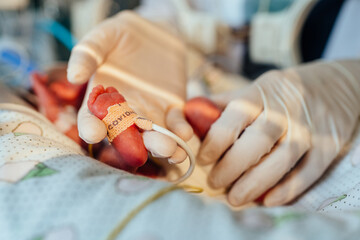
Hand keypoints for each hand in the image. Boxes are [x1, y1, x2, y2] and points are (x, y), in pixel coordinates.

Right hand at [67, 11, 192, 161]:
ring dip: (161, 146)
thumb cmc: (123, 34)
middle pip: (126, 134)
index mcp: (101, 100)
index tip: (94, 133)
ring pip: (153, 135)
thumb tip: (74, 75)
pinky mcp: (171, 109)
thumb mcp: (103, 37)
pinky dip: (180, 130)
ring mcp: (149, 113)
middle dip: (133, 145)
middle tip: (139, 155)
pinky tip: (184, 135)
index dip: (91, 127)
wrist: (156, 33)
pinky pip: (175, 123)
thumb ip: (88, 54)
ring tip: (170, 151)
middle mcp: (124, 112)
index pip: (92, 118)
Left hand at [198, 60, 359, 205]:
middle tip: (214, 183)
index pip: (234, 117)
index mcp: (260, 93)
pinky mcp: (328, 146)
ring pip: (281, 159)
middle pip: (256, 141)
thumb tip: (190, 114)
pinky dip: (288, 189)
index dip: (215, 141)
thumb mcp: (253, 88)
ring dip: (255, 183)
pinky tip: (268, 201)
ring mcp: (308, 129)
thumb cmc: (281, 93)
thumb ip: (223, 103)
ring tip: (234, 198)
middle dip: (232, 166)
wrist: (333, 86)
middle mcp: (285, 110)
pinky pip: (308, 172)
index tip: (203, 159)